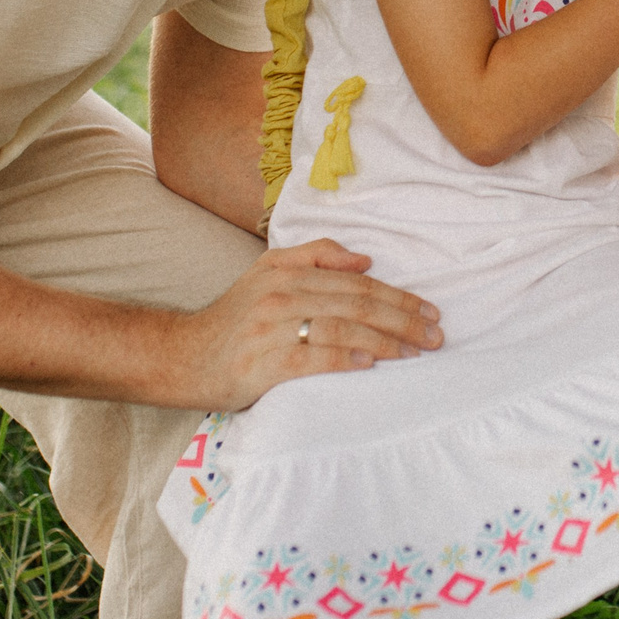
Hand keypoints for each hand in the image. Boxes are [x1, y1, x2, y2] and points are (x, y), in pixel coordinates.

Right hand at [173, 237, 442, 410]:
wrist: (182, 356)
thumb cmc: (233, 319)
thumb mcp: (267, 272)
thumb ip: (316, 256)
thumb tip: (366, 260)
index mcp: (288, 271)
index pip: (357, 283)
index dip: (399, 296)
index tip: (430, 311)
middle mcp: (281, 294)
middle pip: (356, 303)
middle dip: (403, 319)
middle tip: (435, 335)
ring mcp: (271, 328)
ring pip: (341, 327)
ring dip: (385, 340)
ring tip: (414, 351)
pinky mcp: (263, 363)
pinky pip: (313, 358)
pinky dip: (346, 359)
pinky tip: (371, 363)